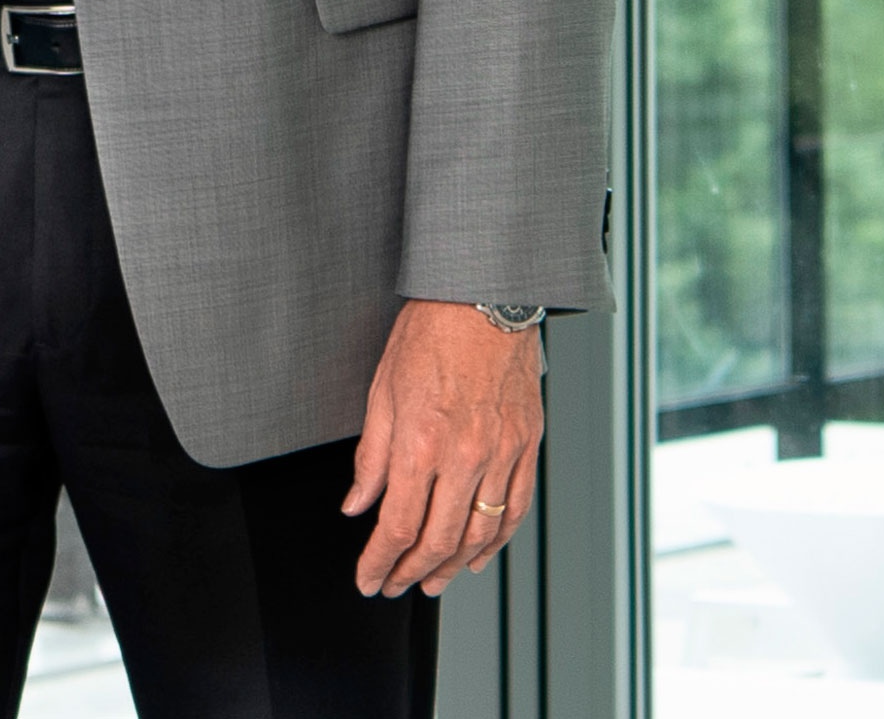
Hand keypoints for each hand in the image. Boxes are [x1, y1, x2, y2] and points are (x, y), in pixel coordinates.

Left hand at [339, 300, 544, 597]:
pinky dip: (498, 541)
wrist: (483, 297)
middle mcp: (465, 455)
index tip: (368, 578)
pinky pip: (516, 508)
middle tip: (395, 586)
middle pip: (438, 540)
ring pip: (480, 534)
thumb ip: (370, 458)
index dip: (379, 563)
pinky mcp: (527, 445)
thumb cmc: (430, 334)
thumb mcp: (381, 393)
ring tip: (433, 582)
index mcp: (421, 443)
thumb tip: (357, 504)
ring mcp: (502, 453)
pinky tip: (479, 556)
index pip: (396, 526)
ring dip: (453, 567)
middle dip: (411, 573)